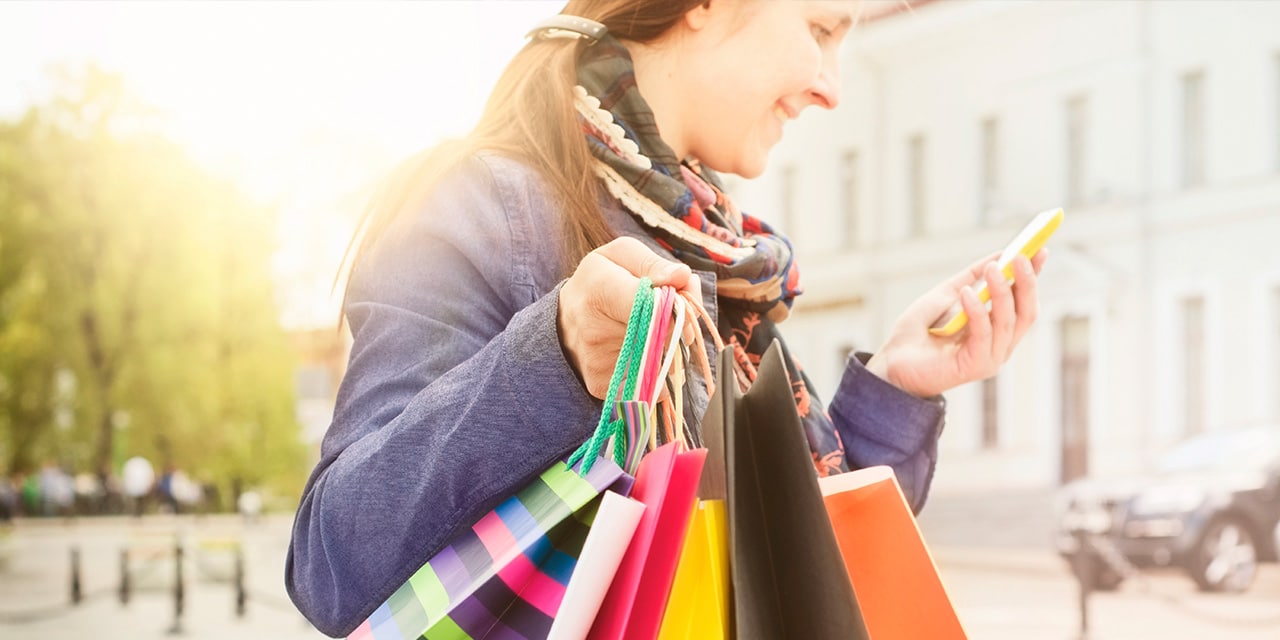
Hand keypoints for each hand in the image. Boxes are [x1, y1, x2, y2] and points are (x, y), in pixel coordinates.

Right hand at [558, 237, 701, 398]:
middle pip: (664, 333)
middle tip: (667, 311)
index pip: (650, 301)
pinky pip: (653, 383)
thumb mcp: (620, 256)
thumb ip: (653, 263)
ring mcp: (598, 363)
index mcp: (599, 288)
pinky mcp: (602, 387)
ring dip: (670, 346)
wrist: (563, 322)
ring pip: (664, 360)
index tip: (677, 295)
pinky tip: (641, 353)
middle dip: (678, 322)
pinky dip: (656, 368)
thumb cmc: (598, 283)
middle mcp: (595, 330)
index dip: (674, 300)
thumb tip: (681, 276)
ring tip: (649, 330)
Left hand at [865, 250, 1047, 397]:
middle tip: (1021, 256)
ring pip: (1008, 321)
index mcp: (997, 329)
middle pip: (1026, 312)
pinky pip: (983, 334)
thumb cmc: (918, 331)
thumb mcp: (947, 294)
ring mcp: (990, 358)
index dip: (1034, 277)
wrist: (892, 360)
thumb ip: (972, 277)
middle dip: (1026, 282)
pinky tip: (966, 293)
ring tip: (992, 268)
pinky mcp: (975, 366)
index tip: (1040, 249)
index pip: (1024, 302)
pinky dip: (977, 311)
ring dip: (1002, 291)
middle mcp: (1000, 345)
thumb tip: (1000, 254)